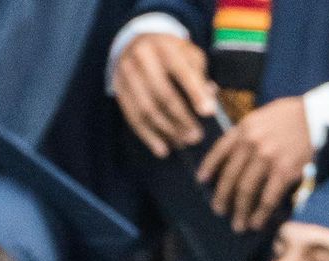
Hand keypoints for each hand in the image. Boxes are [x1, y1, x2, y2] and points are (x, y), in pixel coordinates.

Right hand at [112, 33, 216, 157]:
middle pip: (163, 94)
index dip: (196, 93)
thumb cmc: (169, 53)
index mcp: (166, 47)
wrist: (135, 43)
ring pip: (147, 110)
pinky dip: (149, 137)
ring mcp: (127, 76)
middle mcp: (143, 59)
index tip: (209, 113)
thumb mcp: (188, 55)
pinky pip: (133, 119)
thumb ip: (199, 75)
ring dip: (166, 131)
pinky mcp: (119, 91)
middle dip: (181, 119)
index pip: (182, 72)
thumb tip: (210, 99)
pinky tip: (162, 149)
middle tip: (196, 137)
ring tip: (182, 144)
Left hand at [198, 96, 311, 231]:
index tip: (202, 181)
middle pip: (229, 178)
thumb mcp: (265, 115)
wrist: (322, 115)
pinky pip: (267, 199)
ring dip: (239, 212)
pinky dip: (260, 214)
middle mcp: (253, 143)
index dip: (209, 168)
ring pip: (245, 192)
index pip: (219, 151)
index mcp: (245, 128)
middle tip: (219, 211)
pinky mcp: (284, 171)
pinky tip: (256, 223)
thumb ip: (248, 132)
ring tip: (237, 225)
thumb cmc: (293, 116)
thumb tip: (231, 155)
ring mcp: (267, 158)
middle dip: (222, 198)